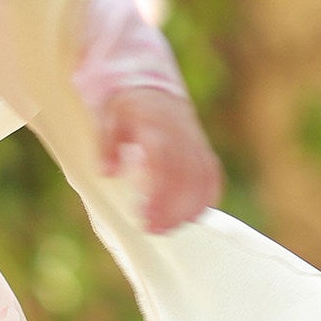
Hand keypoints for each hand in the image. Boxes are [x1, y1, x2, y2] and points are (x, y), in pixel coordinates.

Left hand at [93, 85, 221, 233]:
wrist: (152, 90)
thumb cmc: (126, 111)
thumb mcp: (108, 121)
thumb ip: (106, 147)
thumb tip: (107, 173)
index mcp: (156, 125)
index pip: (163, 160)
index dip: (158, 191)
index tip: (145, 215)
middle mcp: (181, 135)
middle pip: (185, 175)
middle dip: (172, 207)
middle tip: (153, 229)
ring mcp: (196, 143)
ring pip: (203, 179)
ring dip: (188, 208)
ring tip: (167, 229)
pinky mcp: (204, 151)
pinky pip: (213, 177)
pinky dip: (206, 199)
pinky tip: (191, 217)